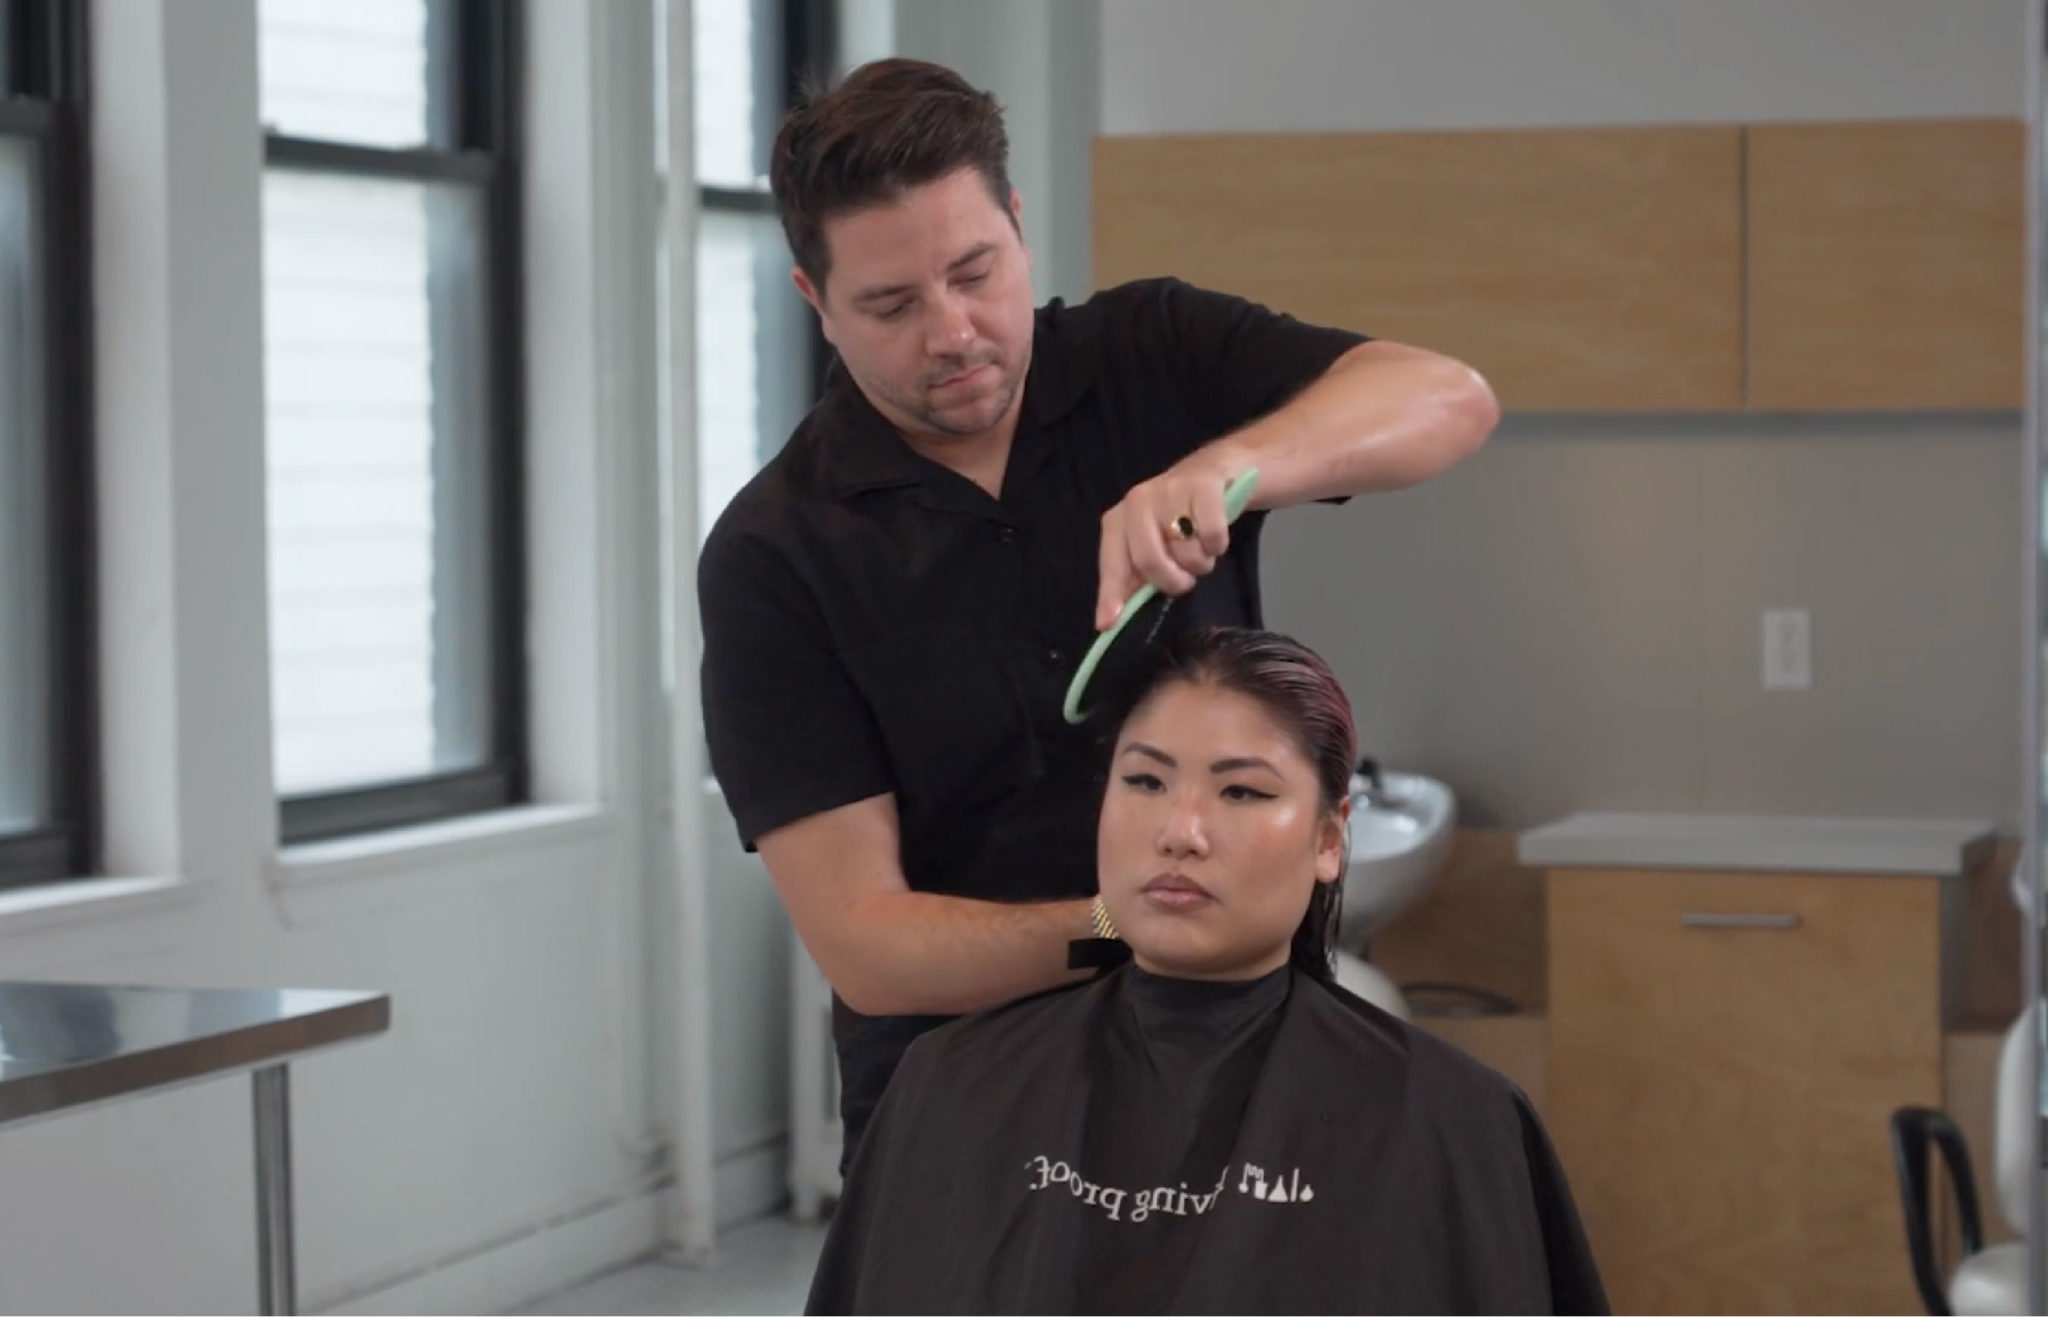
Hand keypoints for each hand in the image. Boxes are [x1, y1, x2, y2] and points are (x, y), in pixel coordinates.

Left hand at [1094, 458, 1235, 629]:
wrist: (1214, 472)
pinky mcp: (1202, 485)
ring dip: (1201, 561)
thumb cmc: (1177, 518)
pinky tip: (1215, 536)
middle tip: (1186, 579)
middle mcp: (1138, 502)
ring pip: (1186, 551)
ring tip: (1201, 547)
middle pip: (1149, 560)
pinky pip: (1212, 534)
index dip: (1111, 594)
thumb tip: (1110, 621)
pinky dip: (1218, 544)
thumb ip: (1132, 578)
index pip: (1112, 563)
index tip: (1109, 623)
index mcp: (1119, 520)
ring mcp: (1169, 490)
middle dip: (1173, 580)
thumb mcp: (1151, 545)